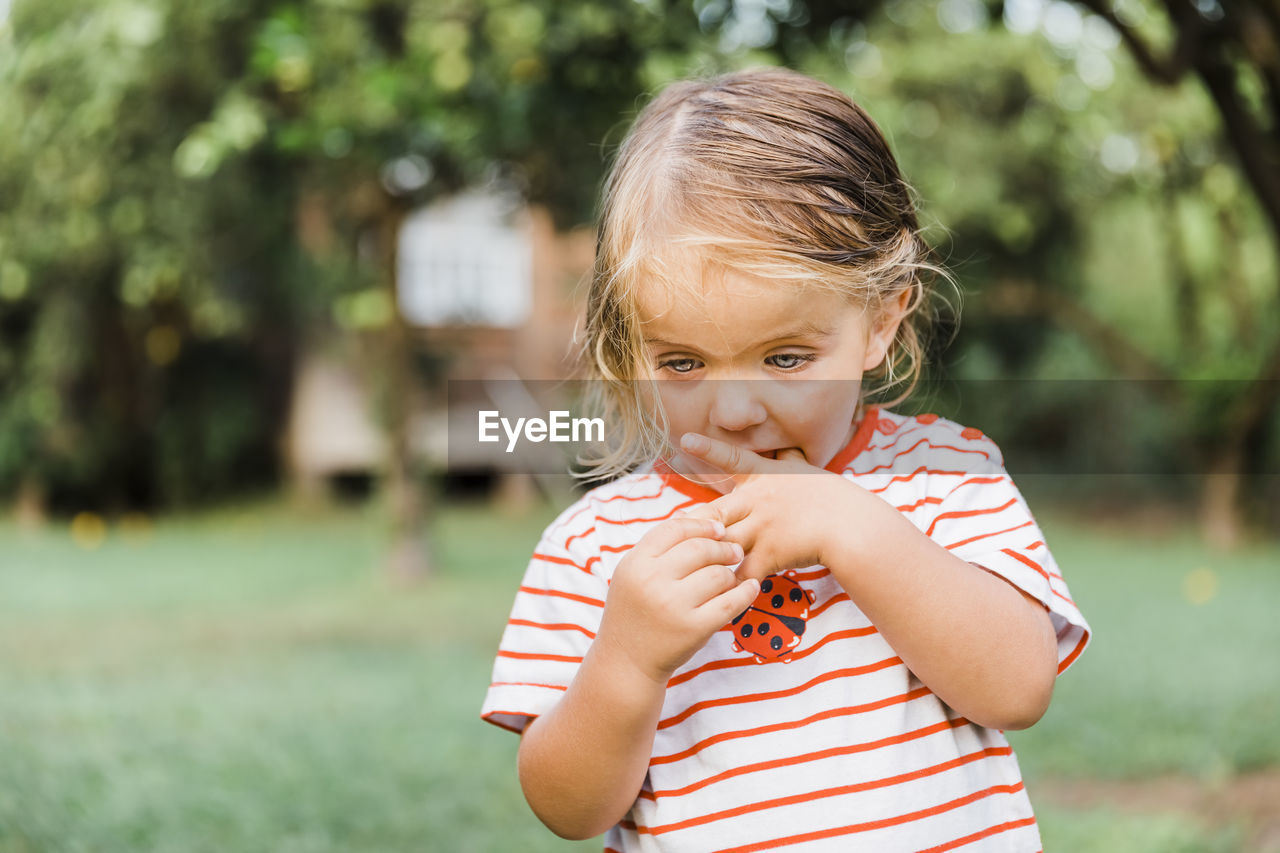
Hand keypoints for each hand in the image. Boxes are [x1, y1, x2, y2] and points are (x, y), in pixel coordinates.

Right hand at [597, 516, 759, 683]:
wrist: (626, 661)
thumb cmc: (633, 613)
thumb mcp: (632, 575)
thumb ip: (657, 548)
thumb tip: (692, 516)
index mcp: (636, 563)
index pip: (675, 529)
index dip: (702, 525)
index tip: (719, 530)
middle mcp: (652, 581)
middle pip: (700, 548)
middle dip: (723, 547)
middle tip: (735, 551)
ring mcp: (673, 605)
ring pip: (718, 574)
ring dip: (730, 573)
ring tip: (731, 576)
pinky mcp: (694, 628)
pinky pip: (730, 603)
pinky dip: (746, 592)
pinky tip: (750, 587)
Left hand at [677, 432, 871, 581]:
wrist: (852, 525)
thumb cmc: (835, 499)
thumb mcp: (809, 473)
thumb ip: (791, 463)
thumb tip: (790, 449)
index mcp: (766, 477)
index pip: (732, 458)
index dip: (708, 449)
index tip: (684, 440)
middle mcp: (759, 500)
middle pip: (713, 511)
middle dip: (693, 524)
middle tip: (673, 532)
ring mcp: (762, 527)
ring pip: (723, 543)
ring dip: (707, 557)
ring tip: (686, 570)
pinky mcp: (770, 553)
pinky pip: (744, 573)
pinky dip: (732, 586)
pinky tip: (718, 596)